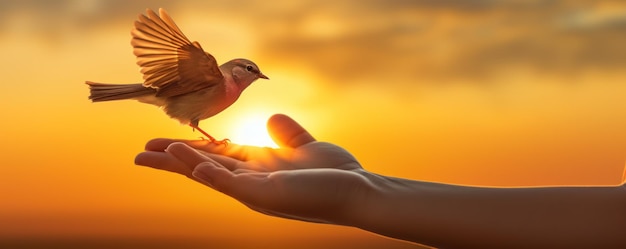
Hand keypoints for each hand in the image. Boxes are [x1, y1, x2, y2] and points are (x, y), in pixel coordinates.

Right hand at [135, 114, 370, 223]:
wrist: (358, 191)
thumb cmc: (334, 174)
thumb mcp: (305, 146)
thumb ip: (287, 133)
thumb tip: (272, 118)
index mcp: (258, 168)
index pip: (216, 156)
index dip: (191, 148)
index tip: (165, 141)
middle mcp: (252, 181)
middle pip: (204, 168)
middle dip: (173, 160)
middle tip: (139, 154)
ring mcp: (257, 191)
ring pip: (211, 175)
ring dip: (183, 163)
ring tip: (154, 152)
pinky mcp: (268, 195)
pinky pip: (233, 184)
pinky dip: (212, 175)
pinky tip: (192, 166)